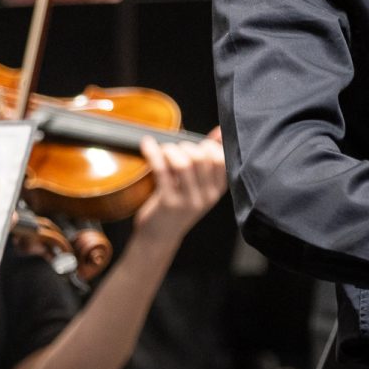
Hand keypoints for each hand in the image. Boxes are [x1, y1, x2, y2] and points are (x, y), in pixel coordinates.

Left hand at [131, 127, 227, 243]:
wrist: (159, 237)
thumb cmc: (178, 206)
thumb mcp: (199, 185)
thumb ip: (209, 159)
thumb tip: (219, 132)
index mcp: (217, 190)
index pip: (221, 159)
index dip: (208, 146)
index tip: (195, 145)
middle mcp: (206, 196)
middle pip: (202, 158)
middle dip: (186, 146)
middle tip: (175, 149)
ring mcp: (188, 201)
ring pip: (184, 163)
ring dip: (170, 149)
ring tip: (163, 150)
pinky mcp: (168, 203)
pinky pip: (162, 170)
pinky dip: (153, 153)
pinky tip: (147, 145)